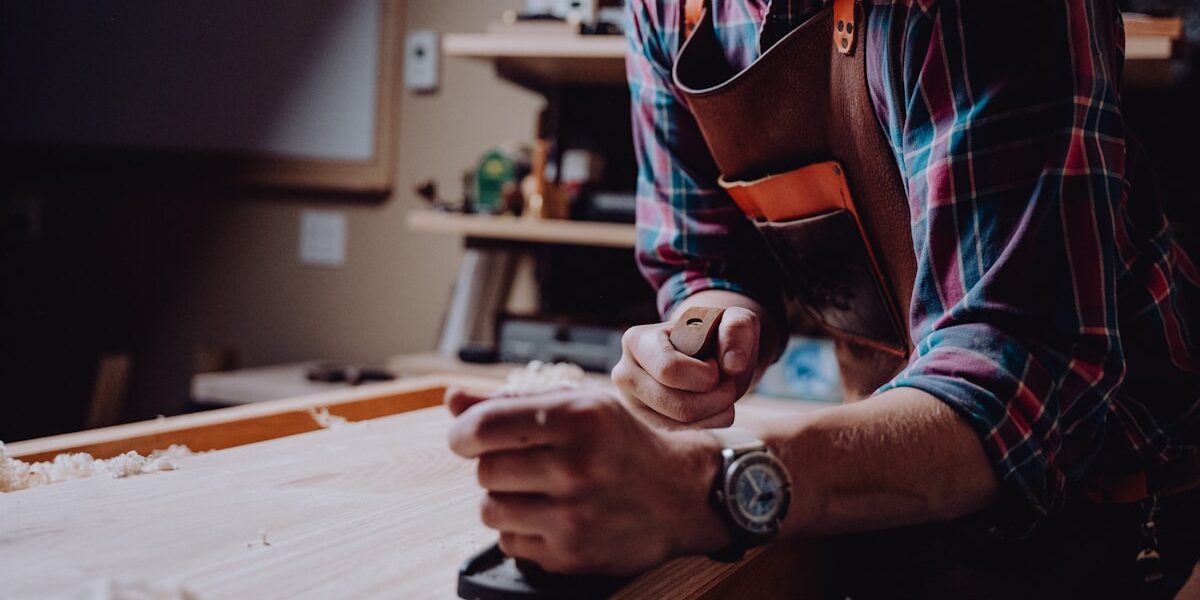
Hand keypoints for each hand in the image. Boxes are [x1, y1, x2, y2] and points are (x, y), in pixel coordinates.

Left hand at [446, 387, 726, 574]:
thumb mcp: (578, 407)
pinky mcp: (572, 555)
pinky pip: (509, 543)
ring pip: (490, 510)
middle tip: (526, 464)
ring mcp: (574, 515)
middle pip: (484, 471)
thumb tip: (451, 400)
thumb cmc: (621, 443)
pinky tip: (552, 517)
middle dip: (495, 466)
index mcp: (576, 417)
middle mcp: (576, 466)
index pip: (482, 427)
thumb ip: (510, 402)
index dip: (463, 433)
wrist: (682, 495)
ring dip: (504, 500)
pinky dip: (521, 531)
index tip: (467, 438)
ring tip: (538, 491)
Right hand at [612, 306, 760, 428]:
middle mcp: (625, 374)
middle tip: (728, 384)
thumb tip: (733, 363)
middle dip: (716, 398)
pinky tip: (715, 408)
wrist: (705, 354)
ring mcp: (632, 403)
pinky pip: (681, 437)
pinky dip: (709, 426)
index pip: (669, 370)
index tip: (716, 365)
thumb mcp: (733, 320)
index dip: (704, 375)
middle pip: (677, 405)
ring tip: (723, 394)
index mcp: (637, 340)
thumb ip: (737, 328)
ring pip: (679, 425)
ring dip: (715, 413)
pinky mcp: (646, 424)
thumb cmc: (715, 334)